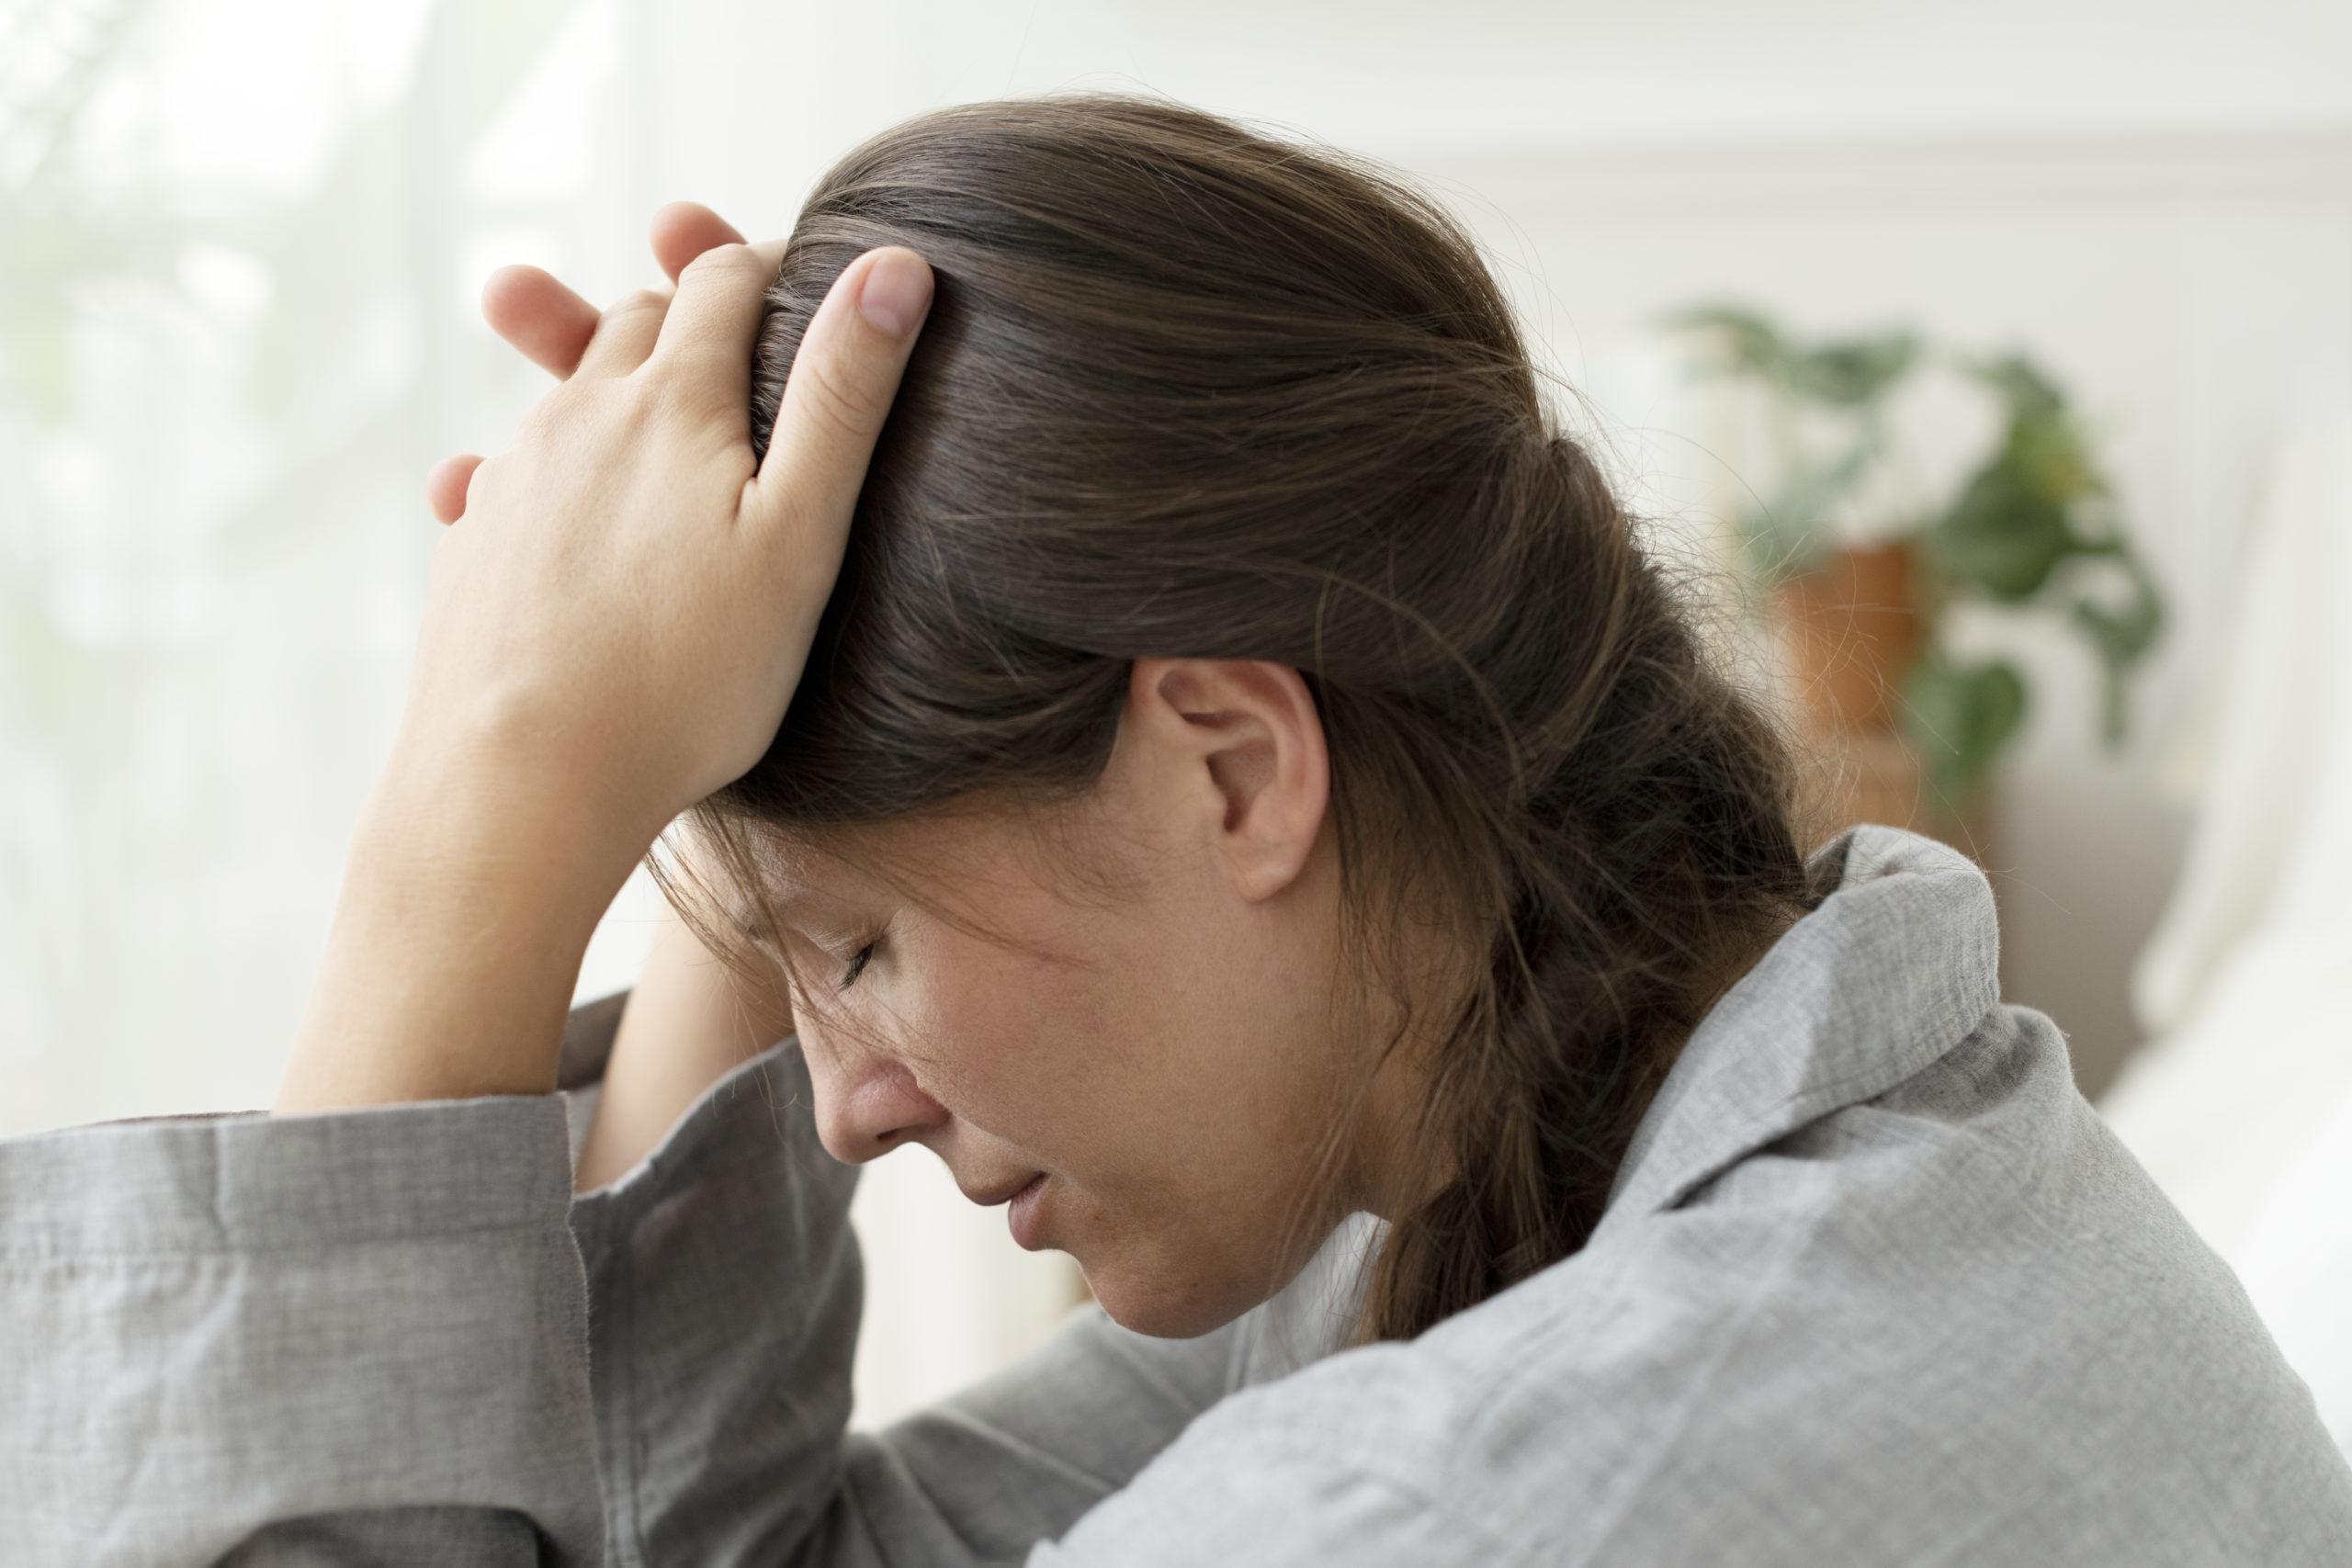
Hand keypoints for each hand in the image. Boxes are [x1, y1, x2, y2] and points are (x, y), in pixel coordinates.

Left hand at [394, 213, 933, 854]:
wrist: (520, 788)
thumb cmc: (687, 679)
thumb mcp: (801, 536)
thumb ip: (843, 398)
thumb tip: (891, 266)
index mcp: (670, 399)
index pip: (725, 280)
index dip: (777, 266)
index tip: (817, 283)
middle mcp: (577, 416)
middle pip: (639, 321)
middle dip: (694, 315)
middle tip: (748, 345)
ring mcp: (514, 478)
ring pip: (573, 395)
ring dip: (621, 386)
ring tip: (665, 425)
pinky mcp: (473, 546)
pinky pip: (514, 475)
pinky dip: (556, 469)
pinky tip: (570, 514)